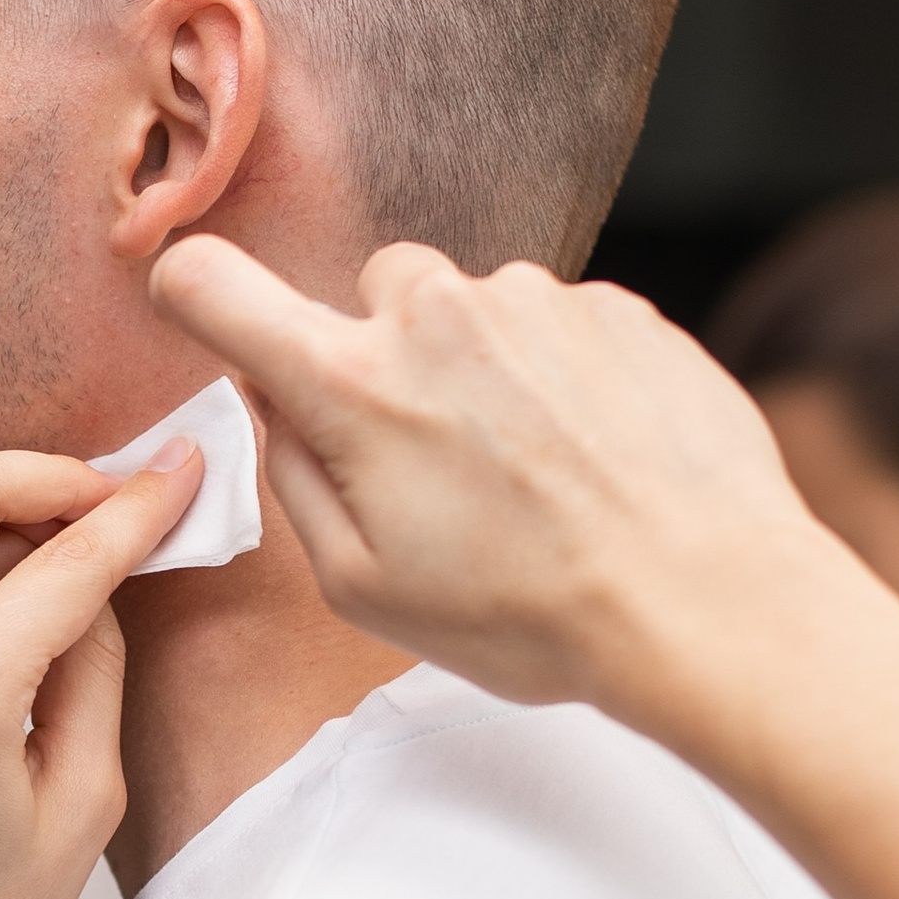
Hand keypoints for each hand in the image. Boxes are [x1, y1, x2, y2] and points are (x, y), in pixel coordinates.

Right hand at [147, 232, 825, 730]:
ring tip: (536, 475)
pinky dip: (561, 378)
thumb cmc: (530, 614)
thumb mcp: (363, 587)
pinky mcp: (620, 307)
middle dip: (384, 354)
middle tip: (429, 454)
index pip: (214, 284)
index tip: (202, 309)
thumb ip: (293, 480)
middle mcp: (438, 313)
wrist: (706, 599)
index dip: (191, 292)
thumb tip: (272, 406)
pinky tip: (594, 459)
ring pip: (473, 309)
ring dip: (483, 370)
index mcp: (352, 384)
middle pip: (372, 292)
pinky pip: (557, 325)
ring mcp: (537, 300)